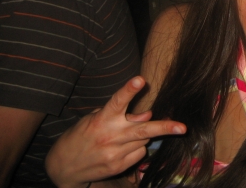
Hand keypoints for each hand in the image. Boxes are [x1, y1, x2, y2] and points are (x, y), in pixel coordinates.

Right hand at [45, 77, 185, 187]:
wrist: (63, 167)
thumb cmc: (80, 136)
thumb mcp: (95, 119)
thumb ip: (121, 115)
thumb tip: (147, 114)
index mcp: (102, 119)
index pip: (118, 101)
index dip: (129, 90)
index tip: (140, 79)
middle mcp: (110, 136)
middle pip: (143, 129)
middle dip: (165, 128)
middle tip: (182, 127)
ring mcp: (115, 154)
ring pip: (144, 140)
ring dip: (142, 135)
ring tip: (125, 135)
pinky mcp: (118, 166)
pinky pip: (139, 153)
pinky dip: (136, 148)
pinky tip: (121, 148)